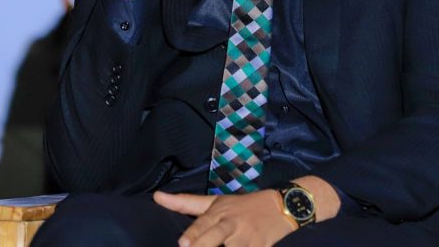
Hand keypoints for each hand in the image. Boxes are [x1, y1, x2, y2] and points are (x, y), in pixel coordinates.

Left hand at [153, 189, 293, 246]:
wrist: (281, 206)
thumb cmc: (243, 206)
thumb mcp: (216, 202)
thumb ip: (186, 203)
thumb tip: (156, 196)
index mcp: (218, 213)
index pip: (203, 225)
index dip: (194, 235)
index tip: (183, 244)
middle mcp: (231, 224)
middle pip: (215, 236)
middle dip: (204, 244)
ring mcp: (247, 239)